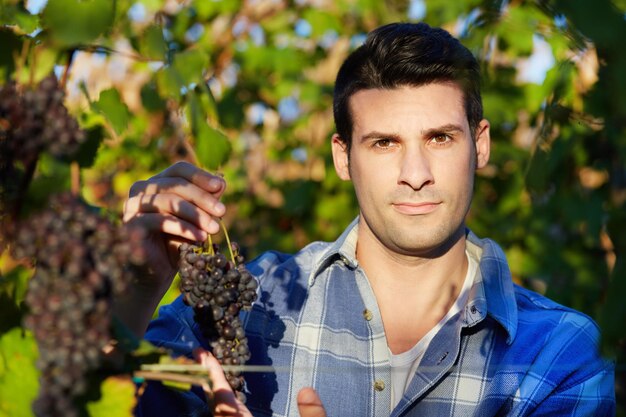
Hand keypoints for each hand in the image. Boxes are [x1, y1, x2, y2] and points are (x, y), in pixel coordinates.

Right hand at [123, 161, 225, 292]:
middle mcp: (142, 190)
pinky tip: (200, 238)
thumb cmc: (176, 243)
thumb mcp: (196, 220)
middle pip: (175, 184)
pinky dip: (183, 228)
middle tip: (222, 211)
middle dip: (202, 197)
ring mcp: (133, 206)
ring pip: (168, 200)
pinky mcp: (131, 224)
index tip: (220, 187)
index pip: (179, 170)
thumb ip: (206, 202)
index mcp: (157, 183)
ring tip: (214, 229)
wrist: (156, 273)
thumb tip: (221, 183)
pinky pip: (159, 220)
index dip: (200, 176)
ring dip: (195, 214)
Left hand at [198, 351, 326, 416]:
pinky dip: (225, 409)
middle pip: (216, 410)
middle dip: (209, 381)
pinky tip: (229, 401)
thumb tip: (306, 390)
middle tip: (200, 355)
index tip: (204, 357)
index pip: (226, 404)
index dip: (215, 378)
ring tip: (210, 371)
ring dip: (215, 395)